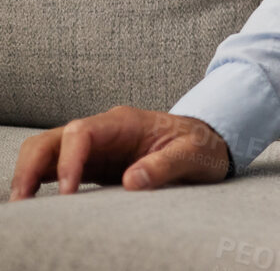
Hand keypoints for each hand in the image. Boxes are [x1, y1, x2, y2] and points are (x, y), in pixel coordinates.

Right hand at [7, 106, 230, 200]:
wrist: (209, 142)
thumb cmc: (201, 145)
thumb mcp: (193, 154)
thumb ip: (165, 165)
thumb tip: (132, 182)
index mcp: (125, 122)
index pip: (81, 132)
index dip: (68, 160)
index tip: (69, 192)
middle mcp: (103, 130)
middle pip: (52, 139)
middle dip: (31, 166)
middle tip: (23, 201)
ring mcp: (95, 147)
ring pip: (47, 152)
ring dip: (29, 175)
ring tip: (21, 207)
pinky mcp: (93, 164)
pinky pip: (56, 169)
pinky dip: (40, 183)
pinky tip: (33, 205)